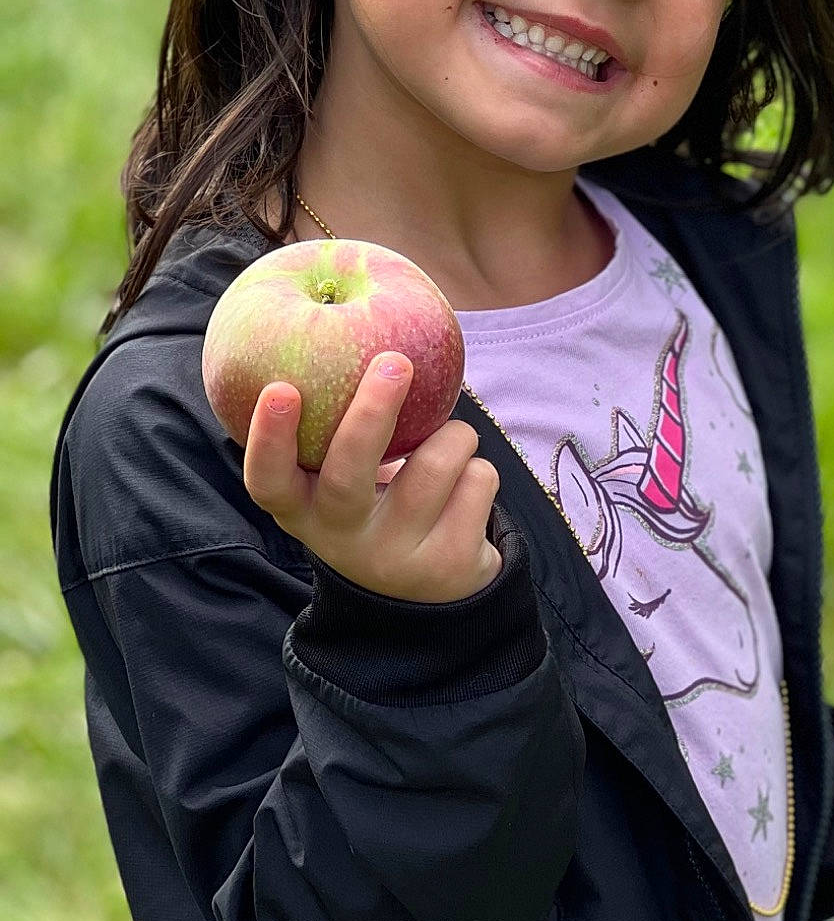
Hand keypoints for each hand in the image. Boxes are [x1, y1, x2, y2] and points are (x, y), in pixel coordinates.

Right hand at [244, 353, 502, 601]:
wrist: (432, 600)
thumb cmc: (379, 507)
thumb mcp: (342, 482)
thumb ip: (335, 430)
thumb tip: (341, 320)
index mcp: (303, 513)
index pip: (268, 482)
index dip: (269, 437)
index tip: (281, 388)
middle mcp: (343, 540)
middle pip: (351, 475)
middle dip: (372, 413)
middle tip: (393, 362)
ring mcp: (397, 558)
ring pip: (438, 461)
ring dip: (455, 435)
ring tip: (448, 444)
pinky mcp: (450, 565)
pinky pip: (479, 480)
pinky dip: (478, 469)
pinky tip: (464, 489)